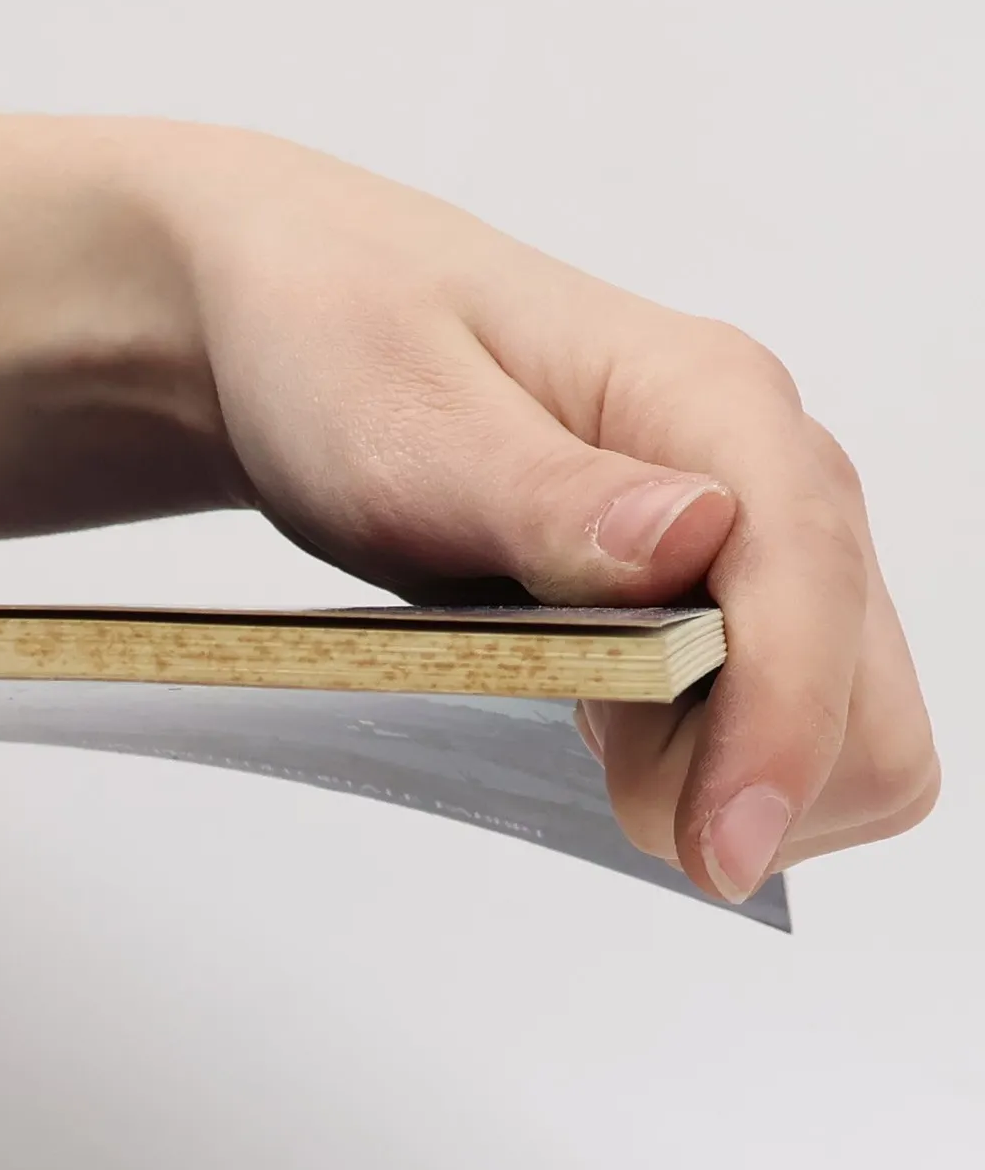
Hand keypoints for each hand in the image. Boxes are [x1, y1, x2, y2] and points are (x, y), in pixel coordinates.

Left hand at [135, 127, 937, 903]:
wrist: (302, 323)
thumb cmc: (340, 346)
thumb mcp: (404, 422)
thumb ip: (546, 493)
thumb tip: (696, 536)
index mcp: (706, 397)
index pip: (811, 579)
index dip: (784, 728)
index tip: (714, 846)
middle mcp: (757, 467)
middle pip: (867, 683)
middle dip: (763, 775)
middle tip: (614, 795)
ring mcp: (743, 537)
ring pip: (841, 718)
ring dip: (735, 777)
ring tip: (592, 742)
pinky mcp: (708, 593)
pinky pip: (771, 716)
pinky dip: (708, 761)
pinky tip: (606, 725)